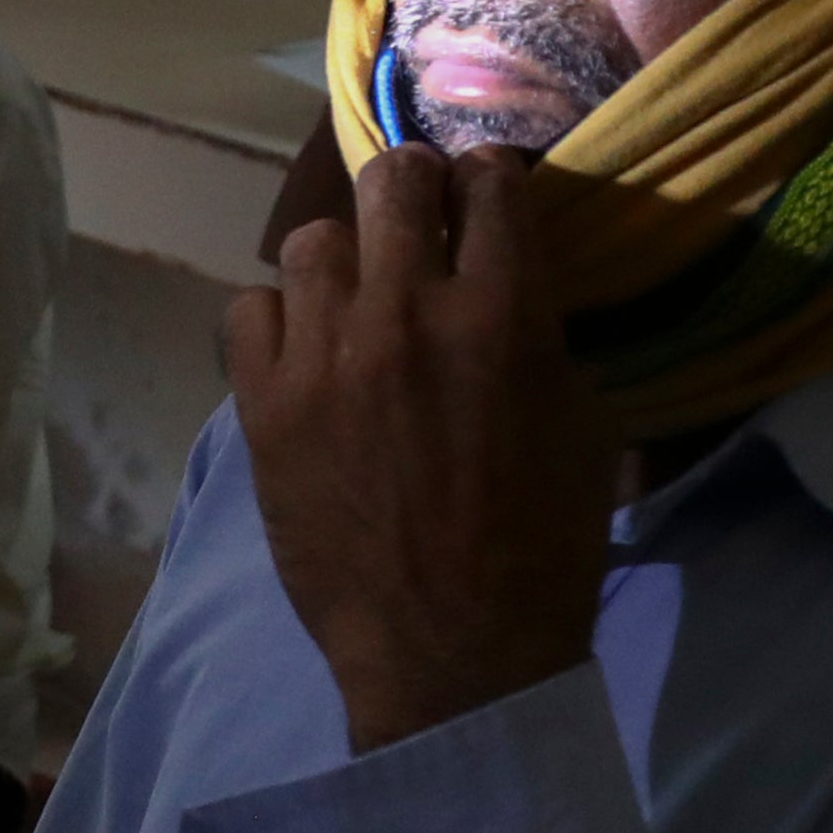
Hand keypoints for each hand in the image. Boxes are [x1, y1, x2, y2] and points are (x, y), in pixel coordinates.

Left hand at [224, 143, 614, 754]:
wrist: (451, 650)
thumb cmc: (541, 546)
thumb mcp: (583, 424)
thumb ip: (540, 335)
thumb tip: (506, 284)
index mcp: (504, 315)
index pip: (488, 185)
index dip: (488, 182)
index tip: (483, 199)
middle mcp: (406, 315)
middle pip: (391, 182)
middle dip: (412, 190)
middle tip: (417, 220)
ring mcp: (324, 358)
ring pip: (311, 241)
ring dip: (344, 259)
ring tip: (358, 298)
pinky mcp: (262, 406)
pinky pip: (248, 311)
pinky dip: (278, 321)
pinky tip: (306, 353)